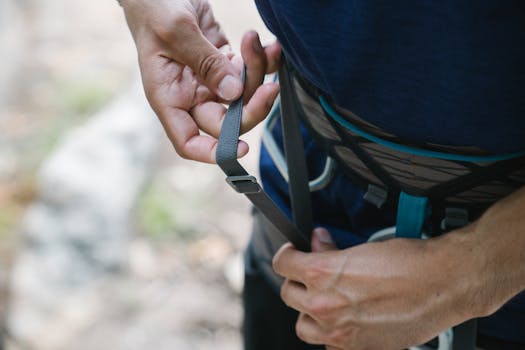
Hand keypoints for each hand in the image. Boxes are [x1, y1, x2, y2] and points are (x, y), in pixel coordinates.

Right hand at [121, 0, 280, 161]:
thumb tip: (234, 93)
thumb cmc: (153, 6)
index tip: (241, 149)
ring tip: (256, 41)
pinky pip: (248, 71)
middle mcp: (188, 94)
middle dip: (251, 106)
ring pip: (242, 94)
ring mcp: (207, 79)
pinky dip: (262, 61)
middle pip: (226, 121)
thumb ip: (206, 63)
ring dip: (258, 73)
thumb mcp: (176, 31)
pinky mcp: (222, 61)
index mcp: (168, 96)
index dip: (213, 152)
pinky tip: (266, 45)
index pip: (188, 141)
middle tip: (270, 87)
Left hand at [273, 228, 480, 349]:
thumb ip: (331, 249)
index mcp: (322, 274)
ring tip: (323, 300)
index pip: (282, 264)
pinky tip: (344, 319)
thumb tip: (317, 242)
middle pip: (287, 294)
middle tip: (311, 274)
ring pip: (302, 326)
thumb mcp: (362, 247)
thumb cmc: (410, 262)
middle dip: (297, 281)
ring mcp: (340, 331)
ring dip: (308, 312)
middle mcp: (325, 304)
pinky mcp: (357, 347)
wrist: (444, 284)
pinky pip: (329, 344)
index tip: (291, 253)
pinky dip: (332, 333)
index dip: (286, 254)